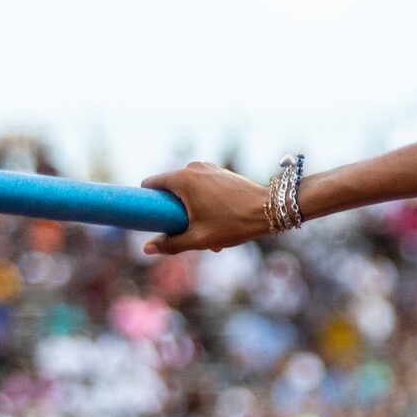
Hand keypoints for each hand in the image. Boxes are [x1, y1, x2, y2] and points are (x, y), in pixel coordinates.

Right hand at [138, 162, 276, 255]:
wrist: (270, 210)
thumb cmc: (233, 223)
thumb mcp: (199, 238)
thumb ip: (171, 243)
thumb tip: (146, 249)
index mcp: (182, 178)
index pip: (150, 185)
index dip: (146, 202)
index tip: (151, 218)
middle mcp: (193, 167)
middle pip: (171, 189)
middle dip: (175, 212)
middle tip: (187, 231)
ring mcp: (208, 168)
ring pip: (189, 190)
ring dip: (193, 210)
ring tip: (208, 231)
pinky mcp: (221, 172)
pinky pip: (204, 188)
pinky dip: (205, 203)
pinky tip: (219, 222)